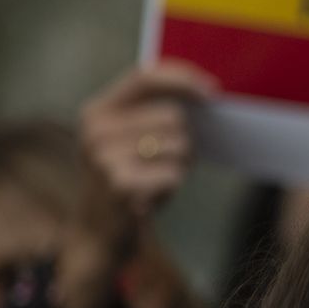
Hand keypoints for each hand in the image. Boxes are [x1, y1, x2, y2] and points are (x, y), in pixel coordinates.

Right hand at [76, 60, 216, 239]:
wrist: (99, 230)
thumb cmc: (129, 177)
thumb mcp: (130, 139)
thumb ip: (154, 112)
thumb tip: (207, 93)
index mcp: (98, 110)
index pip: (144, 77)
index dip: (181, 79)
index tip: (213, 92)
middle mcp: (96, 128)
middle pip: (173, 116)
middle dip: (184, 140)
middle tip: (165, 163)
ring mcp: (103, 156)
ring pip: (179, 146)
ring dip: (180, 165)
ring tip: (155, 179)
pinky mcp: (119, 183)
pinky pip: (173, 174)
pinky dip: (172, 186)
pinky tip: (151, 197)